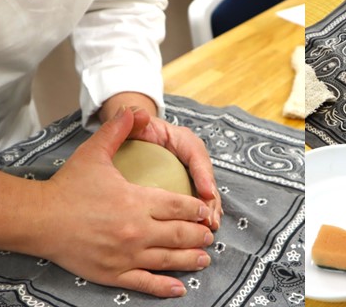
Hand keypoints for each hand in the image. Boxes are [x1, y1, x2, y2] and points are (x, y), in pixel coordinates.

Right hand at [40, 108, 212, 297]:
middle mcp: (136, 230)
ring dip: (190, 259)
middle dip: (199, 234)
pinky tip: (179, 288)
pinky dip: (165, 287)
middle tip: (209, 234)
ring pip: (168, 260)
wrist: (39, 220)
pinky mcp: (112, 273)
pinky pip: (145, 283)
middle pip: (179, 234)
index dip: (196, 209)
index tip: (205, 210)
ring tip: (204, 258)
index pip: (178, 206)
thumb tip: (134, 111)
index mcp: (136, 201)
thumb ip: (118, 130)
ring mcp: (126, 255)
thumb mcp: (94, 151)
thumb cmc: (68, 186)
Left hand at [99, 91, 220, 230]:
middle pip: (206, 178)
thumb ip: (135, 118)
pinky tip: (201, 231)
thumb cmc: (136, 130)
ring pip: (205, 193)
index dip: (203, 173)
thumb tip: (140, 114)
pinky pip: (196, 203)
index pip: (196, 154)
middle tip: (209, 219)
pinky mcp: (185, 187)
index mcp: (181, 140)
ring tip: (210, 227)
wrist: (135, 134)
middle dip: (210, 199)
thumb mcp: (135, 123)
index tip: (207, 191)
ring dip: (209, 210)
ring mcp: (190, 172)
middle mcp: (190, 157)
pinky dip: (200, 216)